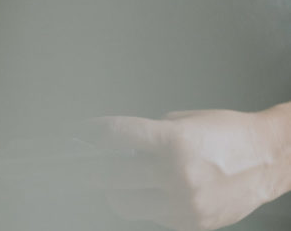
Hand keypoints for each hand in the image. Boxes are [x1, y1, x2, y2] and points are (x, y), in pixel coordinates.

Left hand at [81, 108, 287, 230]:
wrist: (266, 159)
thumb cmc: (226, 134)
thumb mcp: (181, 122)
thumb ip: (149, 136)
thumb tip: (119, 147)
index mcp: (172, 141)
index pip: (116, 136)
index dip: (91, 133)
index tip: (78, 132)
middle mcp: (176, 174)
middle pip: (111, 176)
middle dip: (90, 169)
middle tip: (77, 164)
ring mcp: (184, 203)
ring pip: (124, 203)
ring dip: (113, 190)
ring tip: (113, 180)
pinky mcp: (191, 224)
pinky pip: (151, 217)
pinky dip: (142, 204)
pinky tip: (146, 191)